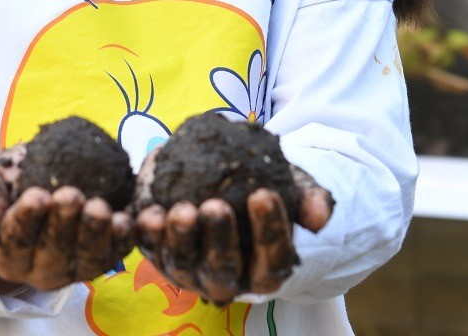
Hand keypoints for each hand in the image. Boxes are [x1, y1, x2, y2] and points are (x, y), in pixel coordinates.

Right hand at [0, 144, 135, 292]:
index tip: (36, 195)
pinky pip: (113, 254)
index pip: (15, 240)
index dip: (26, 220)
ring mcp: (71, 268)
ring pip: (85, 259)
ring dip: (95, 234)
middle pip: (52, 254)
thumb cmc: (7, 187)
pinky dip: (123, 239)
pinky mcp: (99, 261)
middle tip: (71, 195)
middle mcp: (39, 269)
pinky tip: (128, 220)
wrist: (36, 188)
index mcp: (8, 252)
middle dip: (63, 225)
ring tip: (101, 208)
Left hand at [130, 148, 332, 304]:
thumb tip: (320, 214)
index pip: (272, 260)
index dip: (269, 230)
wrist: (224, 186)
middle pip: (223, 270)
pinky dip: (146, 234)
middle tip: (216, 206)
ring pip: (183, 266)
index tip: (264, 194)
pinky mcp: (159, 255)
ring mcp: (190, 272)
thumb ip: (309, 198)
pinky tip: (147, 211)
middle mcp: (226, 279)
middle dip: (219, 239)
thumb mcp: (292, 188)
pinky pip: (149, 248)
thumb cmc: (262, 191)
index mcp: (263, 270)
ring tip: (181, 209)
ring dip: (180, 239)